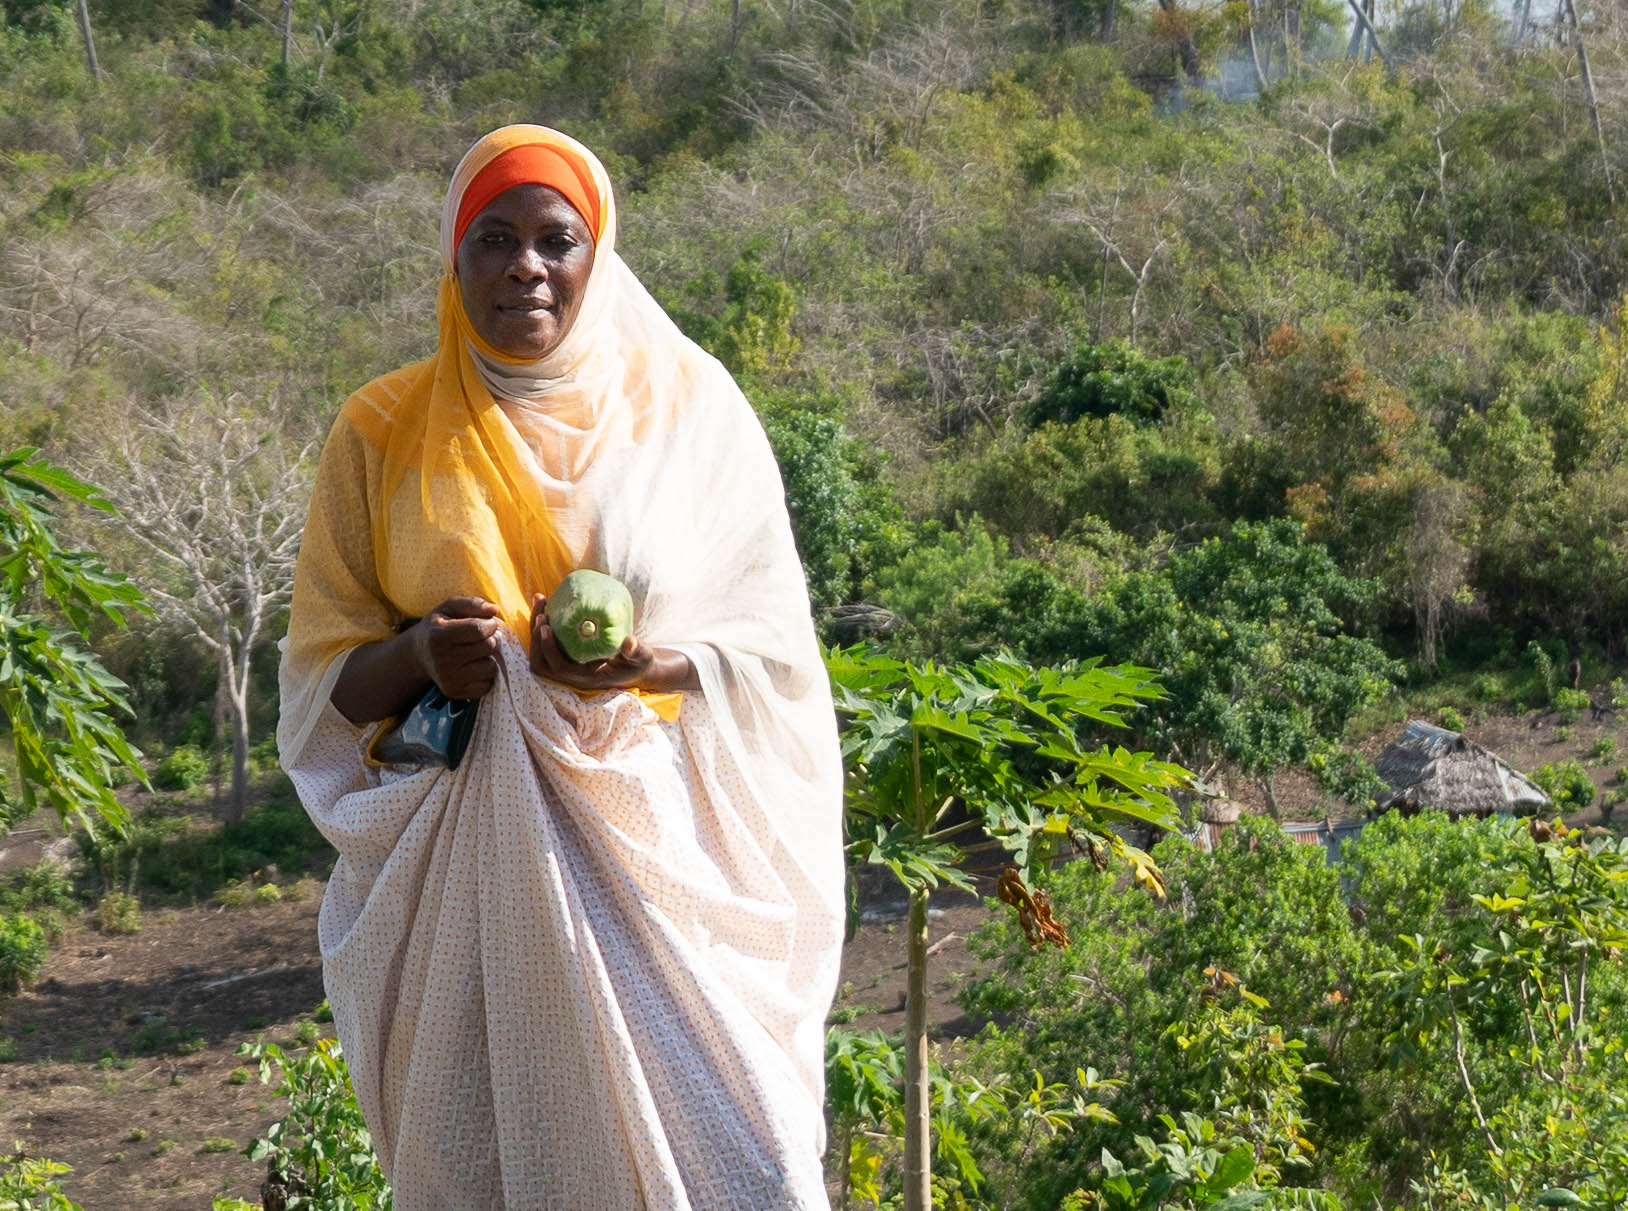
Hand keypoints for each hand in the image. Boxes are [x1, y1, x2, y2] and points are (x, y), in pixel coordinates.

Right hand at [412, 596, 503, 699]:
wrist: (419, 654)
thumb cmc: (439, 626)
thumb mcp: (449, 607)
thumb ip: (472, 604)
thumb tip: (494, 610)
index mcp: (439, 635)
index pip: (479, 630)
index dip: (490, 625)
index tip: (486, 624)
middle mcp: (442, 659)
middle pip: (487, 647)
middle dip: (490, 639)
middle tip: (479, 639)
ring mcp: (448, 679)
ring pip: (490, 668)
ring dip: (488, 659)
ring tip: (475, 653)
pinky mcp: (454, 692)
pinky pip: (487, 685)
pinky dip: (485, 675)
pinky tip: (473, 667)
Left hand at [529, 593, 695, 691]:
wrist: (635, 667)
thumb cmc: (638, 663)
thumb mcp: (642, 657)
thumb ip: (636, 651)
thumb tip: (630, 642)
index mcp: (586, 678)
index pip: (559, 668)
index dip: (548, 648)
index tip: (547, 626)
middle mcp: (571, 675)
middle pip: (541, 663)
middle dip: (535, 639)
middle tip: (542, 612)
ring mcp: (566, 666)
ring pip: (539, 654)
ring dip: (534, 630)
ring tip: (541, 602)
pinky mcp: (565, 655)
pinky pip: (545, 644)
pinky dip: (541, 625)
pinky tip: (547, 603)